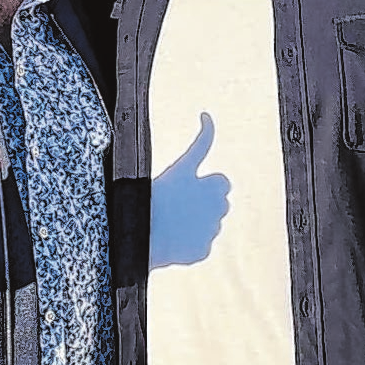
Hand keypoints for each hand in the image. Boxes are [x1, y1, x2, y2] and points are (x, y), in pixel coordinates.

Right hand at [149, 112, 230, 269]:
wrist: (141, 232)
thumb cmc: (153, 194)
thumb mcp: (177, 164)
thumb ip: (199, 145)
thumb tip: (207, 114)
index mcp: (211, 185)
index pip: (222, 183)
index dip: (205, 185)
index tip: (191, 188)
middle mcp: (216, 207)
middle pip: (218, 204)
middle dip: (205, 203)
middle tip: (179, 206)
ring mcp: (211, 230)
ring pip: (208, 225)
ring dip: (196, 223)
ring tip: (169, 223)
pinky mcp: (204, 250)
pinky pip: (199, 245)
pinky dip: (187, 244)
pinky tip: (169, 240)